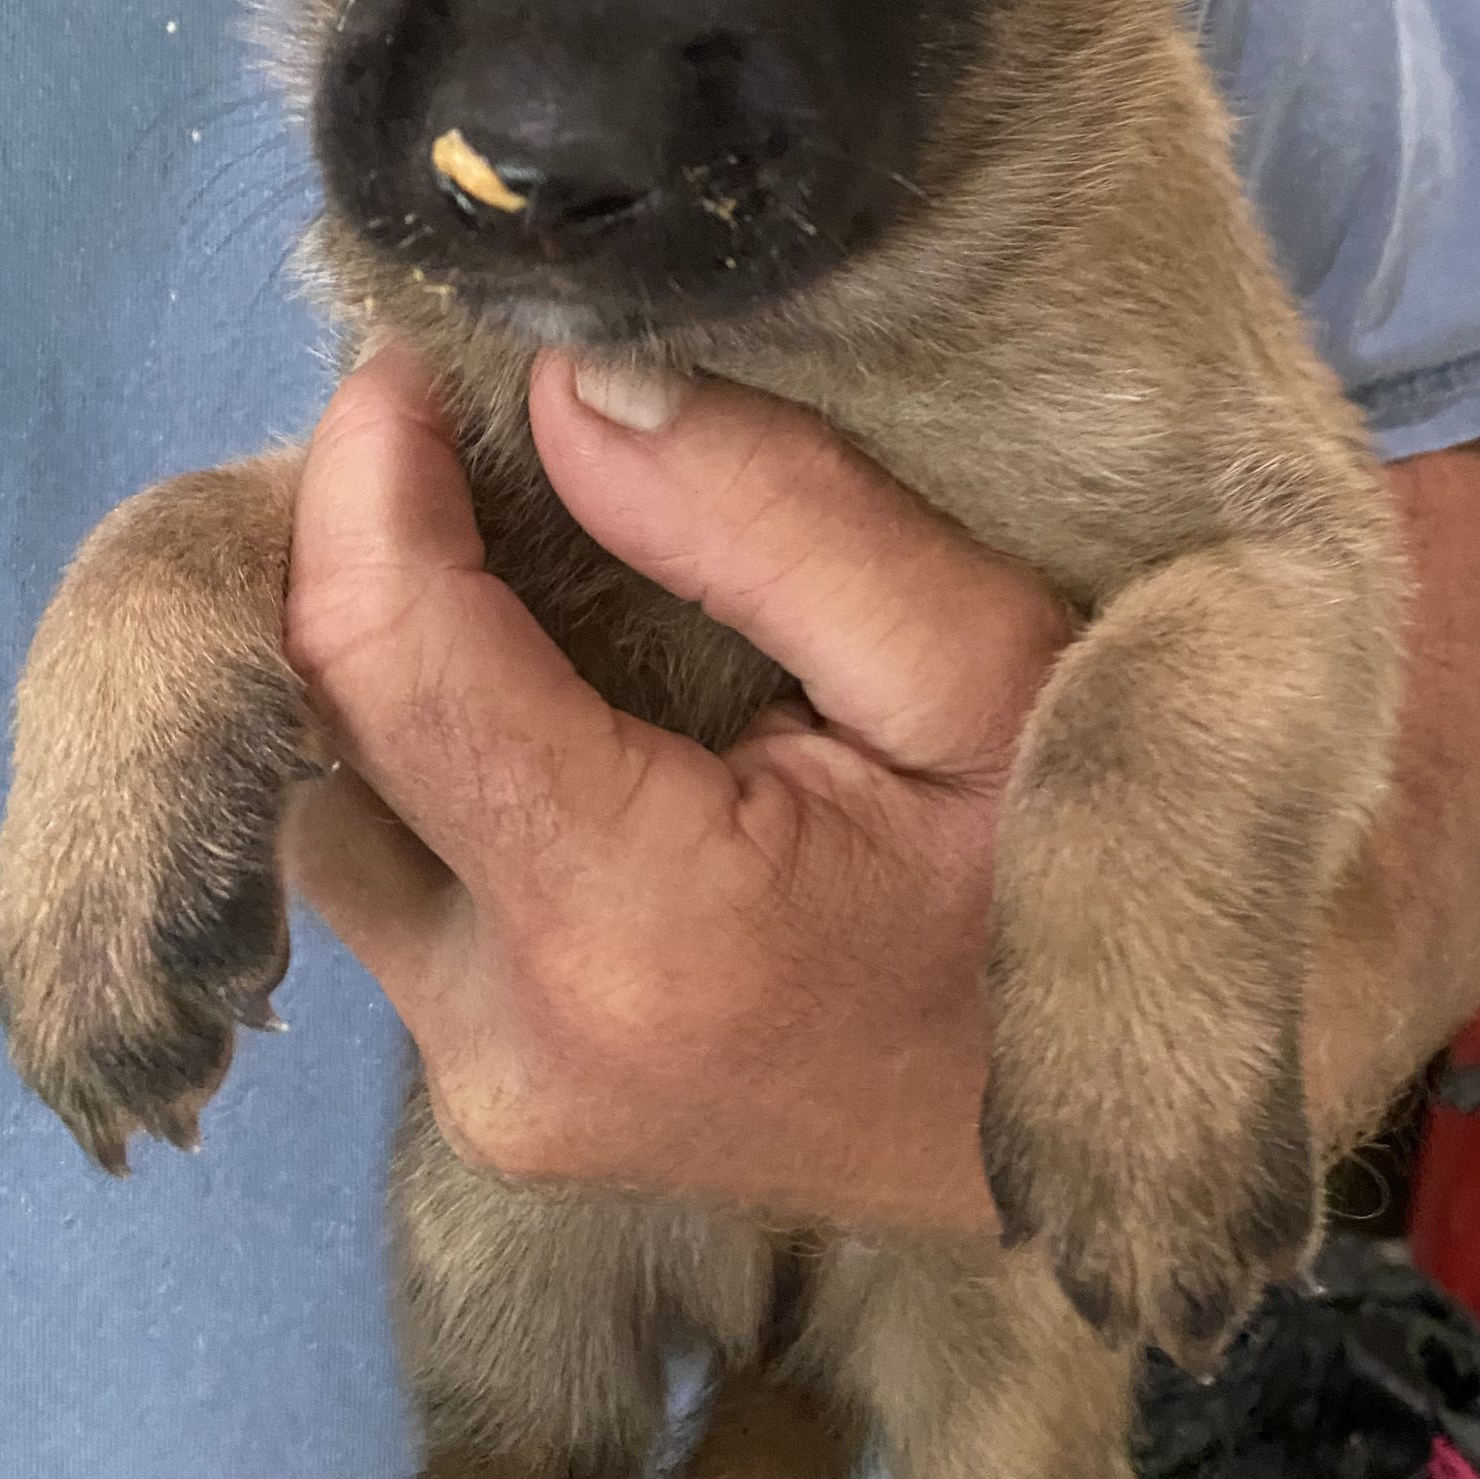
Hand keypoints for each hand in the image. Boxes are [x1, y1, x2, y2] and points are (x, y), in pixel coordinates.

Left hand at [281, 342, 1069, 1233]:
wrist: (1150, 1117)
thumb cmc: (1109, 874)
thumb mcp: (979, 658)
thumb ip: (767, 518)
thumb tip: (565, 389)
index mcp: (641, 932)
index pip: (392, 666)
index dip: (366, 486)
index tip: (412, 361)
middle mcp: (518, 1049)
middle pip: (329, 750)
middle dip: (356, 565)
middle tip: (447, 427)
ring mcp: (502, 1100)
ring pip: (341, 820)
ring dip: (389, 669)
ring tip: (492, 537)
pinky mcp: (512, 1105)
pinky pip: (403, 888)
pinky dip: (434, 759)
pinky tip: (534, 677)